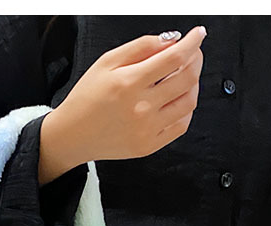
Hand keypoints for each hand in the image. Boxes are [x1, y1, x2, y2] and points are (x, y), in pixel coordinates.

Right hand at [38, 25, 205, 183]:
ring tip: (183, 77)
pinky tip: (177, 100)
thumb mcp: (106, 63)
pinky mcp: (148, 146)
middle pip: (187, 78)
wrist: (73, 135)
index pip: (175, 57)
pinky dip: (186, 109)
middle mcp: (140, 108)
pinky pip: (181, 126)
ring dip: (193, 84)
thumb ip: (140, 47)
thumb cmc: (86, 99)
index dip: (193, 42)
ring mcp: (146, 130)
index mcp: (129, 83)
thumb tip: (171, 41)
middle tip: (192, 53)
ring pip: (189, 102)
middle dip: (196, 60)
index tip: (197, 35)